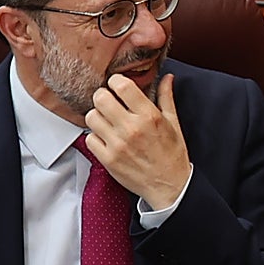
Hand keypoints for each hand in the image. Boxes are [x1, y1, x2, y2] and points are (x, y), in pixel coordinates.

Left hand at [84, 74, 191, 209]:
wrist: (170, 187)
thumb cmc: (172, 155)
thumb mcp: (174, 123)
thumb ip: (166, 98)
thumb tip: (167, 77)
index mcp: (149, 116)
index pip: (121, 85)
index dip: (116, 82)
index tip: (117, 86)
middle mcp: (132, 128)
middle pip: (100, 98)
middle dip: (103, 97)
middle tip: (109, 103)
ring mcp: (118, 145)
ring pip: (91, 117)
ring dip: (98, 117)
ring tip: (107, 122)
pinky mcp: (108, 160)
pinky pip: (89, 139)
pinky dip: (95, 137)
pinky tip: (106, 139)